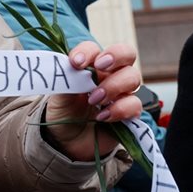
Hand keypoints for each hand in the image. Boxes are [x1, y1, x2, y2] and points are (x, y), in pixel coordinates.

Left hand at [44, 42, 141, 160]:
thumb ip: (66, 81)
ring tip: (94, 100)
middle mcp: (109, 76)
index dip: (87, 51)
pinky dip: (119, 109)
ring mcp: (121, 93)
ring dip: (113, 86)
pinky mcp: (129, 113)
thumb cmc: (64, 113)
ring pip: (133, 78)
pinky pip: (134, 105)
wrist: (67, 142)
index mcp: (90, 67)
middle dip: (116, 55)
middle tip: (100, 66)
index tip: (76, 63)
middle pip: (127, 53)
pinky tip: (102, 117)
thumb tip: (72, 67)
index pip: (94, 49)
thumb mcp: (58, 97)